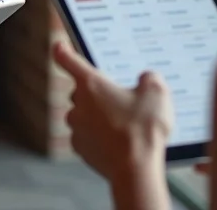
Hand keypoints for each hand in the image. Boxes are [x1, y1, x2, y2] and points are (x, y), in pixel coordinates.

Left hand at [53, 41, 172, 185]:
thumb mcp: (157, 92)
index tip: (59, 46)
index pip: (67, 59)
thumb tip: (146, 80)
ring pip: (86, 115)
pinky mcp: (82, 150)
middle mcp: (78, 105)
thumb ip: (149, 79)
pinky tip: (121, 141)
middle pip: (82, 91)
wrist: (135, 170)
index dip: (63, 50)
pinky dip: (101, 137)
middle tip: (123, 99)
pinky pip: (89, 136)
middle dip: (99, 93)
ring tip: (127, 124)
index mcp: (91, 84)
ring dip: (100, 116)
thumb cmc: (143, 129)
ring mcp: (78, 129)